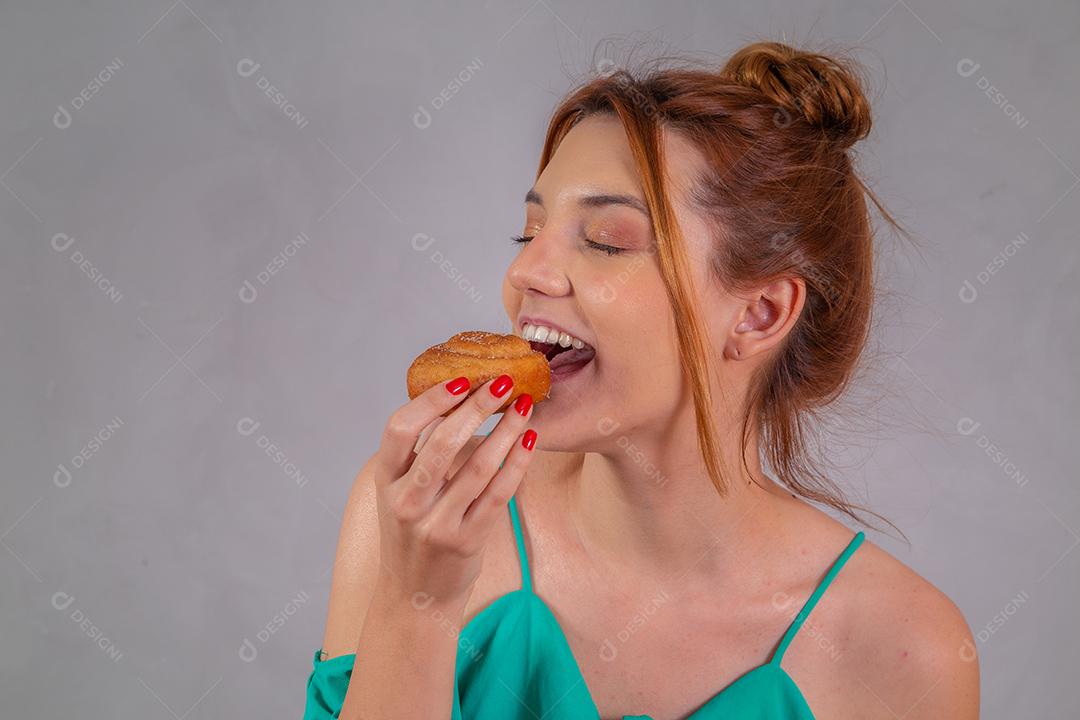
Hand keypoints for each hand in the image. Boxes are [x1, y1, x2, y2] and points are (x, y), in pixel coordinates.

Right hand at [372, 374, 536, 608]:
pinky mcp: (468, 540)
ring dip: (506, 430)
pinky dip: (518, 461)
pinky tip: (529, 439)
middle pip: (444, 443)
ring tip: (525, 405)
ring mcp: (437, 524)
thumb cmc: (411, 534)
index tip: (461, 380)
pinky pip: (500, 493)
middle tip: (503, 382)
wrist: (415, 597)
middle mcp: (407, 502)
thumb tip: (457, 399)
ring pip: (479, 466)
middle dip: (478, 407)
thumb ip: (417, 456)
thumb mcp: (398, 493)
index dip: (431, 401)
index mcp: (385, 482)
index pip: (400, 429)